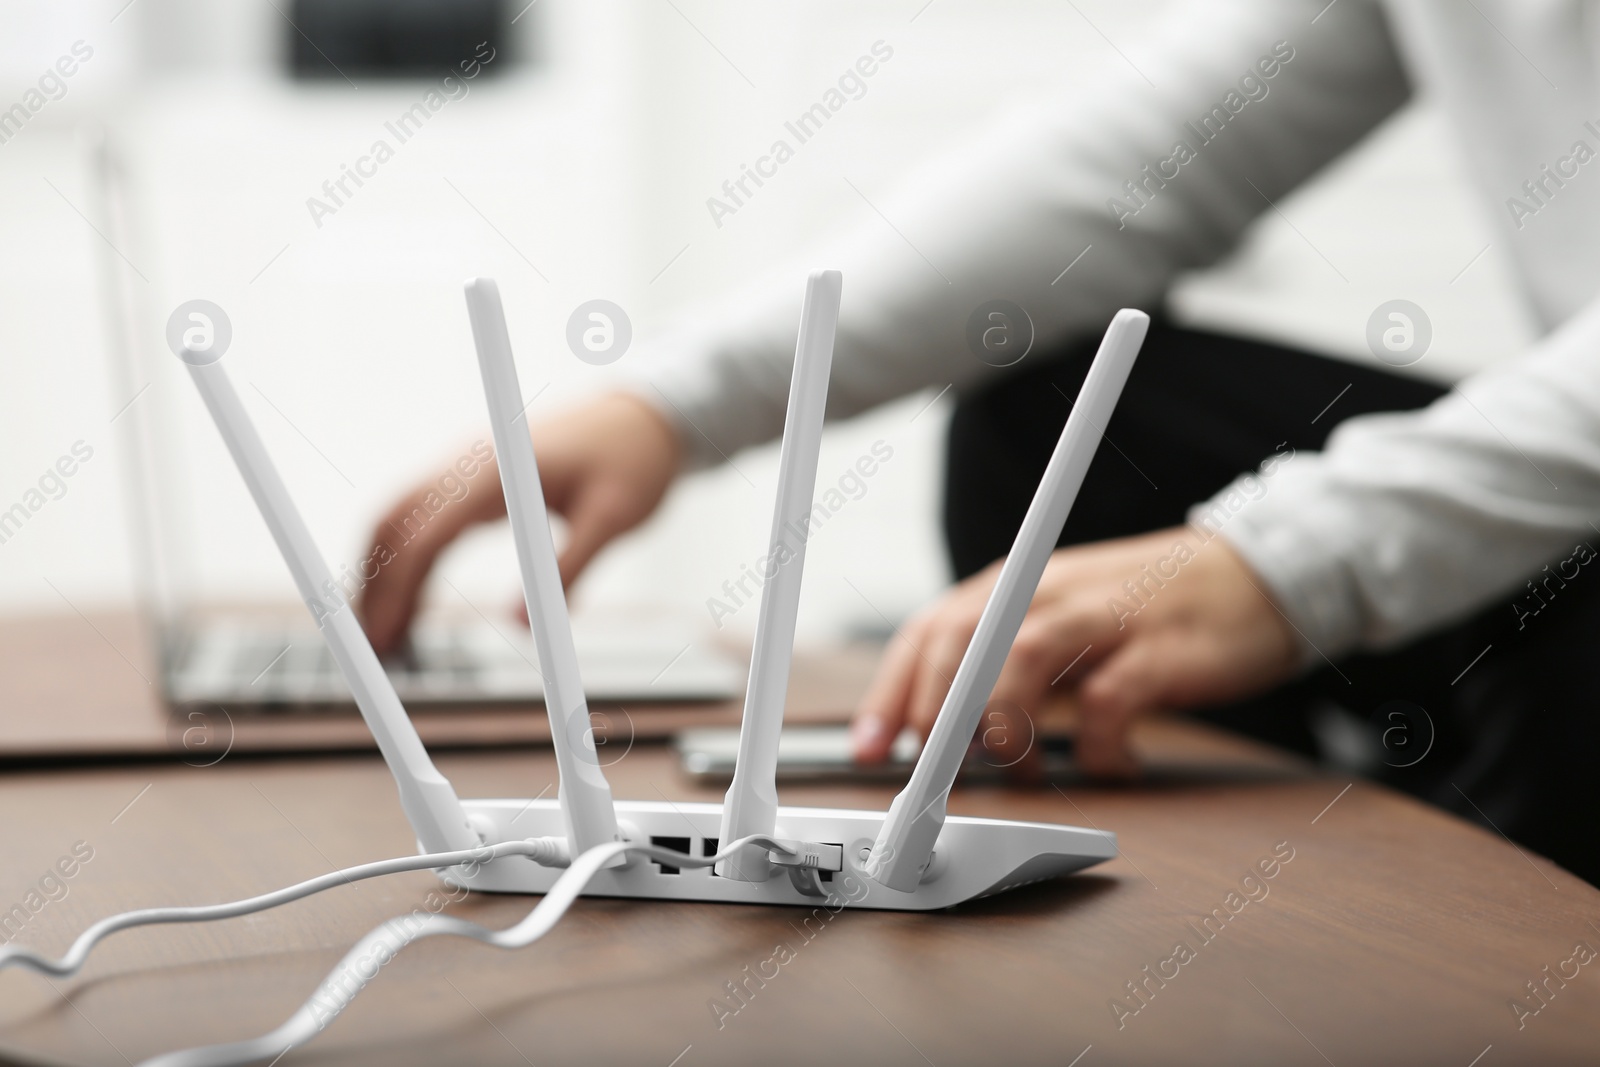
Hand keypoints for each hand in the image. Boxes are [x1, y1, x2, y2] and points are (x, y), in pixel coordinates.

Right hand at [357, 392, 680, 654]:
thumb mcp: (614, 518)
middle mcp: (470, 458)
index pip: (427, 532)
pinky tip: (408, 600)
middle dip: (374, 584)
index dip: (399, 589)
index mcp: (500, 469)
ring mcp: (467, 461)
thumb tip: (522, 627)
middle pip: (395, 521)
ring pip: (400, 516)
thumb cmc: (634, 459)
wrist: (645, 413)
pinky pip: (423, 514)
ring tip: (383, 635)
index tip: (388, 637)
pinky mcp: (474, 472)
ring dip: (382, 571)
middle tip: (374, 648)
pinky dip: (405, 556)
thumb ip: (569, 570)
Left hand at [849, 526, 1300, 776]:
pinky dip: (1099, 749)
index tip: (873, 745)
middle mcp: (1051, 591)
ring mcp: (1105, 617)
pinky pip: (1109, 703)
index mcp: (1020, 584)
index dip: (894, 689)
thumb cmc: (1152, 606)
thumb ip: (1009, 660)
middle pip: (962, 640)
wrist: (1259, 575)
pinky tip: (1112, 767)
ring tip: (1018, 769)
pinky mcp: (1160, 649)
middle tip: (937, 770)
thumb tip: (945, 724)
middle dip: (934, 712)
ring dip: (1003, 726)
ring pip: (1020, 659)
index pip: (932, 628)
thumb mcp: (1065, 621)